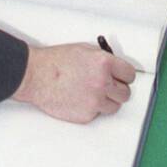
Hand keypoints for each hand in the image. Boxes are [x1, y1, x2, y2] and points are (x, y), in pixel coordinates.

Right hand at [12, 43, 135, 123]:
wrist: (36, 76)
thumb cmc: (55, 61)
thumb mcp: (83, 50)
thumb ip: (103, 59)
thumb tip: (115, 68)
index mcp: (104, 63)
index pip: (129, 74)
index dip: (125, 76)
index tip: (122, 77)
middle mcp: (102, 83)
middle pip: (125, 93)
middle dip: (118, 89)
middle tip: (109, 86)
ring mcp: (95, 101)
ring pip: (114, 106)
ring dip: (107, 101)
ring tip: (91, 92)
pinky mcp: (87, 115)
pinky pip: (97, 114)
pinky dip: (91, 108)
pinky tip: (80, 98)